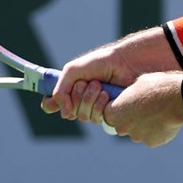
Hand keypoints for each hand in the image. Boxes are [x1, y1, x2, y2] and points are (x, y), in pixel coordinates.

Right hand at [41, 29, 179, 124]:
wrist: (130, 63)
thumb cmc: (105, 62)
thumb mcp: (76, 70)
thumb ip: (62, 87)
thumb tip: (63, 113)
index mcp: (75, 88)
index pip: (57, 103)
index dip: (52, 104)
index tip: (51, 101)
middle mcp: (86, 101)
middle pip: (70, 113)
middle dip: (76, 98)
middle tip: (86, 84)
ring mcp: (100, 109)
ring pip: (83, 117)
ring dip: (88, 101)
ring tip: (99, 86)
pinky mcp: (113, 115)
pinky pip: (98, 120)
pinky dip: (99, 107)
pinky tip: (107, 96)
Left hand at [101, 72, 182, 147]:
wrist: (177, 99)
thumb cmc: (156, 86)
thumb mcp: (138, 84)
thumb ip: (131, 95)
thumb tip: (133, 96)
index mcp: (114, 112)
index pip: (110, 114)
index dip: (120, 109)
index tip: (129, 104)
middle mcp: (122, 128)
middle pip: (123, 126)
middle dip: (132, 120)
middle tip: (144, 110)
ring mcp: (137, 137)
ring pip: (139, 133)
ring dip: (145, 126)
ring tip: (158, 114)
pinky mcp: (152, 143)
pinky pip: (153, 137)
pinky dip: (158, 132)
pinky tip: (166, 120)